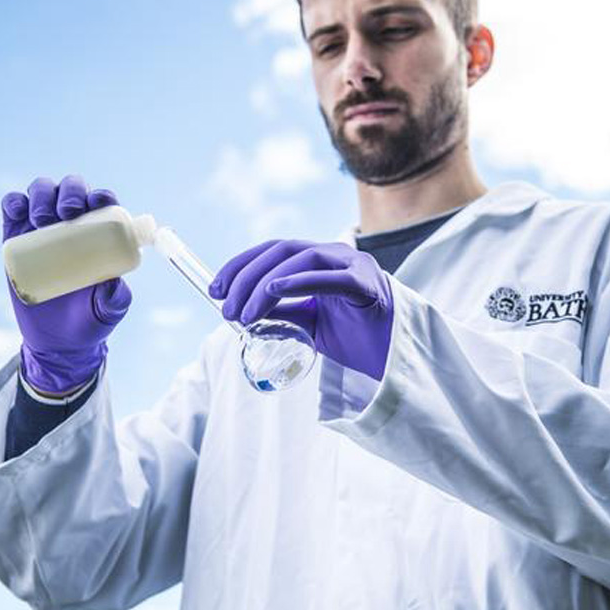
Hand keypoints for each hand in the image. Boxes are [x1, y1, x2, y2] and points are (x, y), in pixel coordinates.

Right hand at [2, 175, 131, 394]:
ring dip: (43, 194)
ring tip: (43, 218)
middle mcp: (72, 224)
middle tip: (67, 213)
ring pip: (42, 192)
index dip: (101, 195)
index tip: (97, 204)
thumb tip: (115, 282)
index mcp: (101, 234)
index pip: (103, 203)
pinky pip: (12, 208)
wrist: (55, 340)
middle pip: (71, 190)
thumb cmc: (89, 319)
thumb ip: (116, 299)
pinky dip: (14, 201)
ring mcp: (42, 228)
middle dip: (70, 191)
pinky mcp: (16, 237)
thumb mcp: (108, 312)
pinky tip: (19, 210)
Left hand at [208, 240, 392, 380]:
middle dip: (246, 277)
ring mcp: (354, 266)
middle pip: (282, 251)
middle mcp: (336, 256)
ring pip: (301, 259)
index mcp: (320, 261)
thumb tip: (244, 314)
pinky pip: (330, 277)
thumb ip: (283, 313)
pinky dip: (299, 281)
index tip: (215, 289)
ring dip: (265, 285)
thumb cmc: (356, 338)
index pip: (273, 251)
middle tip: (226, 309)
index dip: (240, 265)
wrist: (394, 358)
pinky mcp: (367, 285)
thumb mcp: (309, 324)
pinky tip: (274, 292)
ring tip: (244, 314)